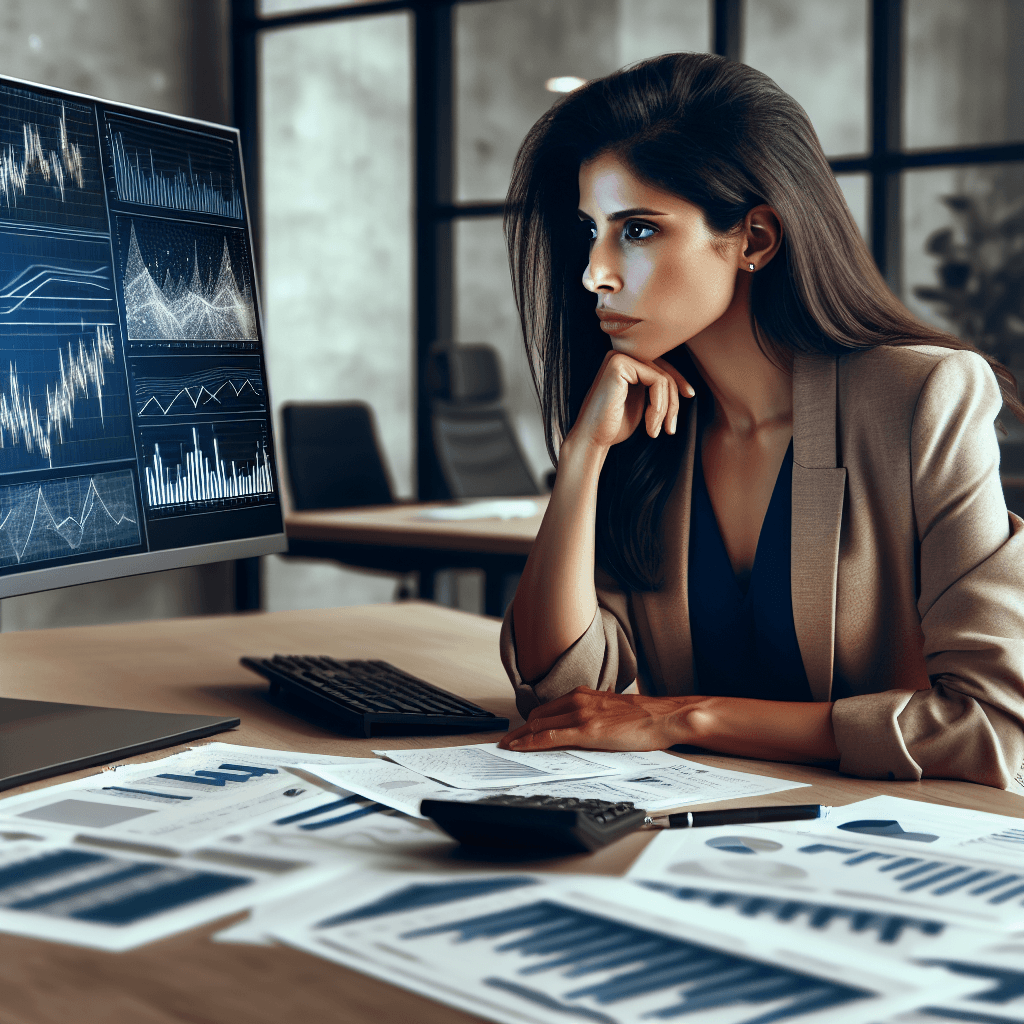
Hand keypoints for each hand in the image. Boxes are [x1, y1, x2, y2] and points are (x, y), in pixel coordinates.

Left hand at [498, 686, 709, 752]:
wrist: (663, 717)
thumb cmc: (644, 716)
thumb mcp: (612, 710)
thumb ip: (594, 713)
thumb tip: (585, 725)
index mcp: (584, 695)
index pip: (547, 708)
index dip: (528, 722)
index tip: (517, 730)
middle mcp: (578, 700)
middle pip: (537, 716)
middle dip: (519, 730)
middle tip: (507, 742)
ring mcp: (580, 715)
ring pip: (538, 725)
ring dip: (519, 737)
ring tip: (507, 747)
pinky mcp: (586, 730)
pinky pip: (549, 737)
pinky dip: (530, 743)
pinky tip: (520, 748)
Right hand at [567, 352, 693, 453]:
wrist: (593, 440)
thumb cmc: (615, 426)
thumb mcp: (642, 403)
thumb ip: (656, 389)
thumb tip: (685, 385)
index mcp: (625, 364)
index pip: (660, 366)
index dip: (678, 381)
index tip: (689, 396)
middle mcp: (620, 356)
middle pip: (664, 371)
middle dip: (673, 402)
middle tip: (670, 428)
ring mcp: (618, 357)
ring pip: (663, 378)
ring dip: (665, 409)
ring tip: (655, 430)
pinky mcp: (619, 364)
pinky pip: (657, 381)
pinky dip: (659, 406)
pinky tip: (650, 425)